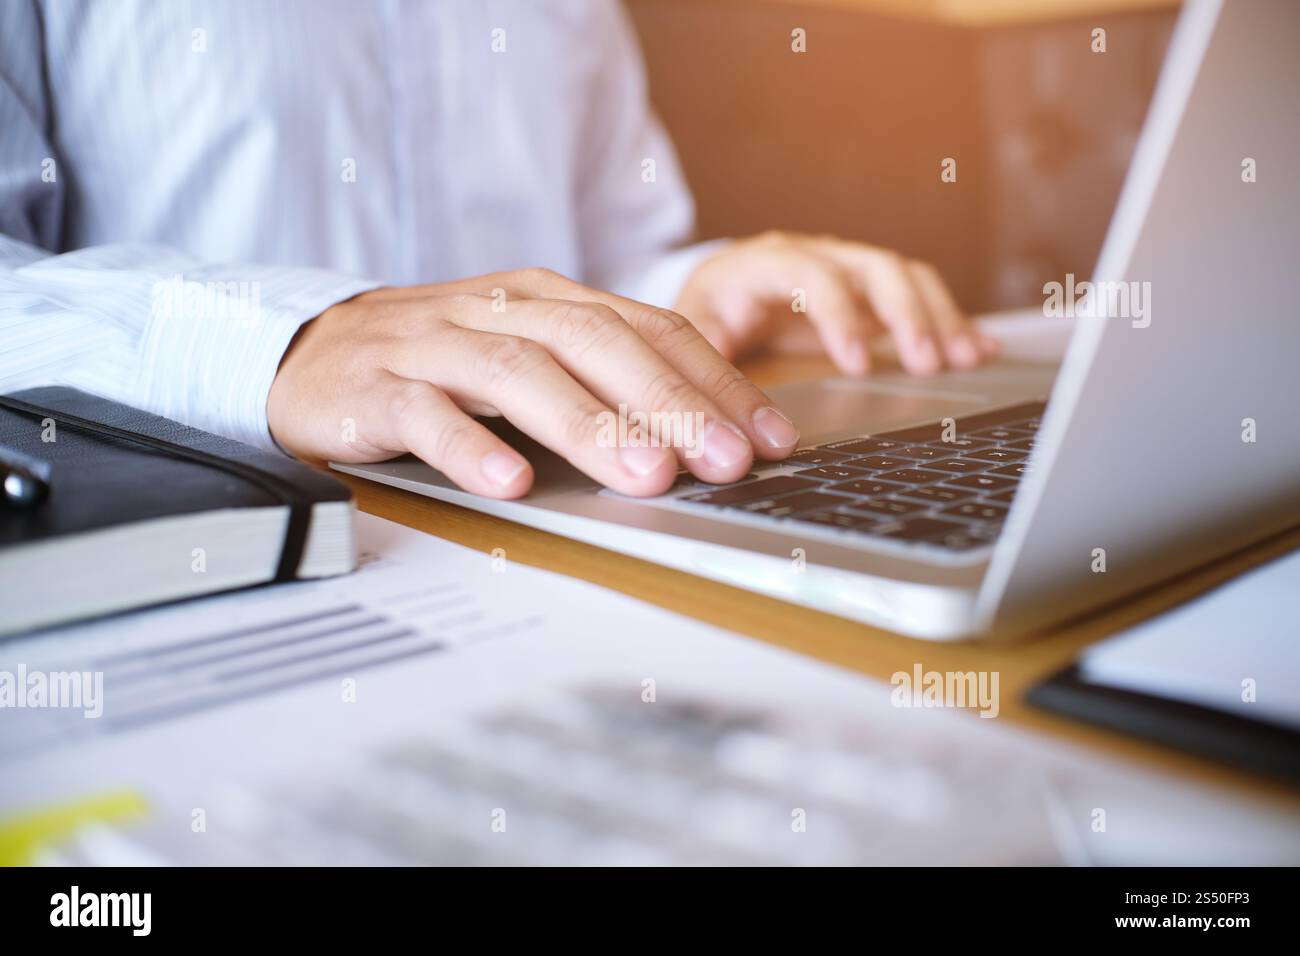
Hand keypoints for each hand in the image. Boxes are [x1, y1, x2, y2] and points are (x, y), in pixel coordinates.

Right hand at [267, 269, 800, 498]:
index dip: (714, 380)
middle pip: (594, 343)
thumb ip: (604, 381)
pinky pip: (426, 414)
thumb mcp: (529, 355)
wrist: (311, 353)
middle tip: (724, 459)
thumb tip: (706, 436)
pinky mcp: (375, 387)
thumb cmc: (440, 362)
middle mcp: (497, 309)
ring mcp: (433, 344)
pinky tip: (512, 483)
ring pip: (519, 373)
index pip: (648, 329)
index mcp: (546, 298)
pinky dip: (472, 447)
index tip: (769, 437)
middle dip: (669, 400)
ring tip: (645, 474)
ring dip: (588, 425)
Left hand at [675, 231, 999, 374]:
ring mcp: (846, 270)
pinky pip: (916, 295)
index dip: (838, 314)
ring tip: (967, 359)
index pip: (809, 273)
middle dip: (906, 314)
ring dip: (939, 316)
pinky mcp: (868, 292)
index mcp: (763, 264)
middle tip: (930, 364)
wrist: (716, 292)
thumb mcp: (692, 334)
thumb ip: (705, 357)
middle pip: (872, 266)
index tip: (857, 364)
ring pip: (903, 277)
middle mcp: (813, 255)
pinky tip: (980, 348)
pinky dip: (949, 320)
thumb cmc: (706, 315)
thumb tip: (715, 397)